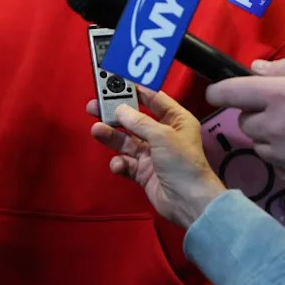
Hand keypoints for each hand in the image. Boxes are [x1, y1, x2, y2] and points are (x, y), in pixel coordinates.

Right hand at [88, 87, 225, 229]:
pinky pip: (125, 163)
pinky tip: (119, 165)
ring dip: (111, 136)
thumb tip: (120, 110)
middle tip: (96, 106)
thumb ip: (139, 121)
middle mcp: (163, 135)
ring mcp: (152, 154)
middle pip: (134, 119)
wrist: (188, 201)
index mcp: (176, 121)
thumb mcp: (162, 136)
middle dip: (115, 114)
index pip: (154, 99)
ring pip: (126, 140)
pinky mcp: (143, 172)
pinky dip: (120, 163)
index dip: (137, 90)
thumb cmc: (184, 165)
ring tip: (97, 129)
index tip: (118, 83)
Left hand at [207, 56, 284, 190]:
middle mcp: (272, 129)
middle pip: (245, 122)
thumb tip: (255, 70)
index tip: (218, 92)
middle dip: (258, 114)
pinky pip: (280, 166)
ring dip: (272, 137)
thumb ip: (283, 68)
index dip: (218, 91)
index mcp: (276, 96)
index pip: (227, 93)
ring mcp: (283, 158)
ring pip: (261, 145)